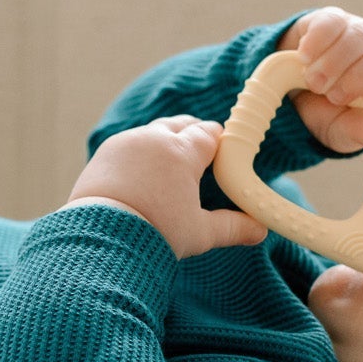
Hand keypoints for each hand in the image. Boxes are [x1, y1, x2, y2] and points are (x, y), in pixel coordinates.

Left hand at [65, 116, 270, 260]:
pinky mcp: (105, 152)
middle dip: (193, 135)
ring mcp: (126, 142)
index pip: (209, 133)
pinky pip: (129, 143)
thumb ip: (233, 227)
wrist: (101, 237)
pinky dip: (139, 152)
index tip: (222, 157)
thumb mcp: (200, 233)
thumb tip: (261, 230)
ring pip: (153, 131)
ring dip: (165, 141)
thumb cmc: (155, 233)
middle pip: (182, 124)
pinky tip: (141, 173)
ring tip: (170, 165)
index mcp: (183, 151)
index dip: (218, 143)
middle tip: (200, 156)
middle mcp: (154, 138)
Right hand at [279, 6, 362, 155]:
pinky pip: (333, 22)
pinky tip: (305, 57)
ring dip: (335, 61)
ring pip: (361, 35)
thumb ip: (359, 131)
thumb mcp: (337, 129)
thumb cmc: (322, 113)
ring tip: (315, 82)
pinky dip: (318, 41)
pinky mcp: (334, 21)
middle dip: (359, 77)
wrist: (287, 92)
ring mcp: (360, 36)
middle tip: (333, 97)